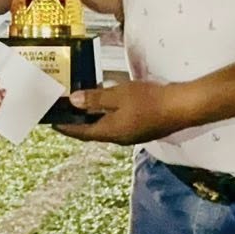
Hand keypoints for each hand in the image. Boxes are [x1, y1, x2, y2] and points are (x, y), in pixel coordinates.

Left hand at [55, 78, 182, 144]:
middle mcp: (119, 138)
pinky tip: (107, 105)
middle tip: (65, 113)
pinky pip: (118, 124)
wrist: (182, 107)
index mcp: (111, 133)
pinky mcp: (142, 129)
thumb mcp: (119, 95)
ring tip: (83, 107)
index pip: (82, 133)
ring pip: (106, 128)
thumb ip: (95, 99)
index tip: (52, 124)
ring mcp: (132, 135)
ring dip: (94, 119)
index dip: (66, 128)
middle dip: (78, 123)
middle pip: (93, 132)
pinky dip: (107, 116)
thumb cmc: (149, 100)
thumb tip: (73, 101)